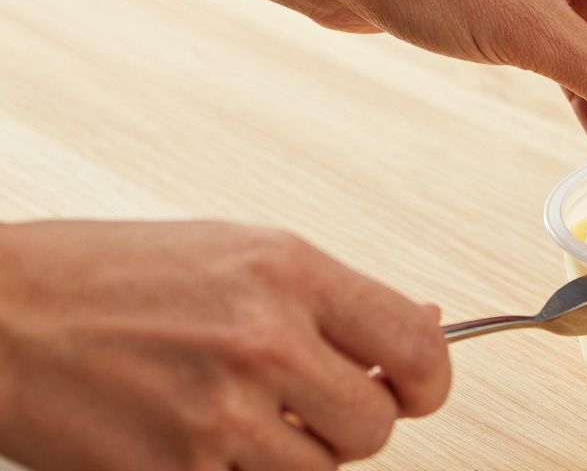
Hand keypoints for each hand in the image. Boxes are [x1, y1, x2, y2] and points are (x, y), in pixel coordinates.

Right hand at [0, 220, 449, 469]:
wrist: (3, 314)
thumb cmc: (111, 275)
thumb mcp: (241, 253)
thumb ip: (335, 298)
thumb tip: (426, 322)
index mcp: (289, 274)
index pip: (417, 348)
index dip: (427, 381)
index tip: (414, 388)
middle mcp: (263, 340)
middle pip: (375, 427)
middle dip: (352, 423)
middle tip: (313, 403)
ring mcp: (219, 415)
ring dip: (294, 456)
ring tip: (242, 414)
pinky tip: (199, 436)